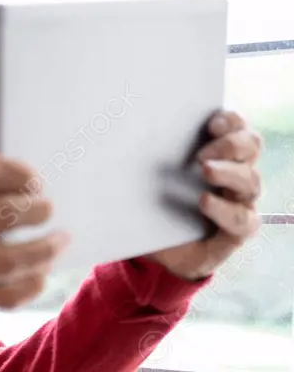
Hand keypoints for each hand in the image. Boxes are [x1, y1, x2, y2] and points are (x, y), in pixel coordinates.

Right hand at [0, 138, 69, 308]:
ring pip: (10, 260)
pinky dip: (27, 288)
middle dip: (38, 210)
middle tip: (48, 209)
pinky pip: (1, 297)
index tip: (35, 181)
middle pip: (5, 215)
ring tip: (58, 241)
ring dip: (43, 251)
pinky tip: (39, 277)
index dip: (19, 173)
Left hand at [147, 110, 263, 280]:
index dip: (230, 121)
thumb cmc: (154, 206)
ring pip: (250, 181)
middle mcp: (236, 174)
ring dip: (228, 172)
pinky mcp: (237, 231)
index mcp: (220, 154)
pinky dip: (224, 209)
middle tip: (202, 152)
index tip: (210, 121)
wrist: (156, 250)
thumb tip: (120, 133)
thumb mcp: (145, 179)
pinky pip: (242, 219)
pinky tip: (204, 202)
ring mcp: (240, 202)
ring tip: (205, 169)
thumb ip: (143, 156)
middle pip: (251, 147)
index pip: (237, 128)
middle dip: (230, 144)